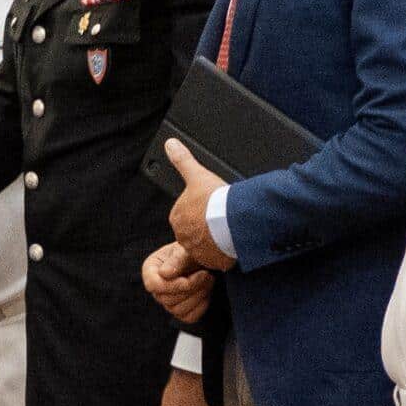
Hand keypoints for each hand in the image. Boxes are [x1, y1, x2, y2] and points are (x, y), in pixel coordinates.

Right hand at [142, 242, 213, 323]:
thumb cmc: (193, 250)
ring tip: (209, 279)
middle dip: (191, 288)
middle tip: (207, 275)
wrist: (206, 258)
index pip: (153, 285)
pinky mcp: (181, 311)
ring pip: (178, 310)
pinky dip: (201, 306)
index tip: (194, 277)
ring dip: (198, 296)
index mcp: (150, 269)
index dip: (174, 285)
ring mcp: (167, 302)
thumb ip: (177, 259)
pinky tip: (207, 292)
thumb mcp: (186, 249)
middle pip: (167, 299)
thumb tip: (164, 274)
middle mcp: (156, 288)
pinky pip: (189, 317)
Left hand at [164, 140, 232, 270]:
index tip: (211, 208)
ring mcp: (197, 251)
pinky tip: (232, 242)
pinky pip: (217, 258)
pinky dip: (224, 252)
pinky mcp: (212, 261)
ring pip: (206, 245)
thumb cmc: (216, 200)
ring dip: (215, 239)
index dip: (200, 211)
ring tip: (227, 230)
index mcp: (177, 218)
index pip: (186, 215)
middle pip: (195, 231)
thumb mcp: (197, 175)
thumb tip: (170, 144)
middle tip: (221, 218)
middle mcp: (183, 236)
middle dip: (207, 226)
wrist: (234, 220)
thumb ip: (182, 160)